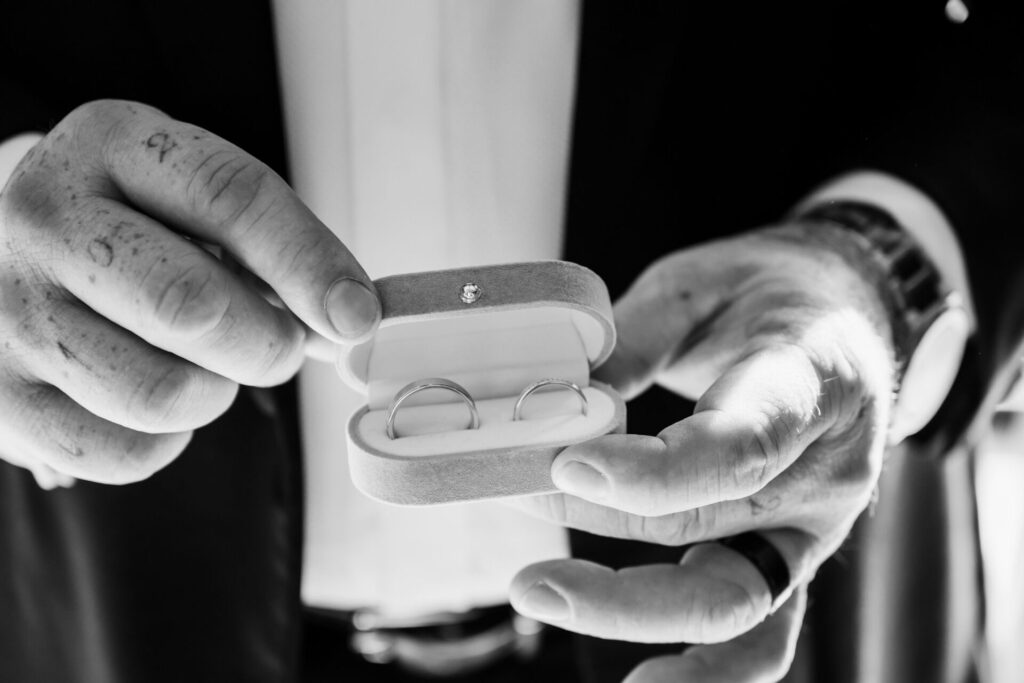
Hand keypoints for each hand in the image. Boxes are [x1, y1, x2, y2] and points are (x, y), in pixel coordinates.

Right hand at [0, 99, 379, 484]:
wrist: (10, 256)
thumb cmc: (136, 232)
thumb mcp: (196, 204)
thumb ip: (277, 253)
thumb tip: (351, 322)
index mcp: (111, 144)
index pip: (231, 197)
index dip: (310, 264)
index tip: (357, 316)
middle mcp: (44, 217)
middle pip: (193, 306)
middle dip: (266, 344)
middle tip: (274, 346)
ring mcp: (8, 307)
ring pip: (163, 393)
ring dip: (214, 394)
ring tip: (201, 366)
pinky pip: (124, 453)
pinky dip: (167, 441)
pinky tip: (155, 398)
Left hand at [509, 225, 896, 680]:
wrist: (842, 314)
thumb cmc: (767, 293)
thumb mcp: (698, 287)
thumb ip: (630, 340)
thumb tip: (553, 399)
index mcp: (816, 383)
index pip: (743, 444)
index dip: (656, 468)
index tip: (569, 460)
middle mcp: (826, 471)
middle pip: (711, 522)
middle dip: (599, 517)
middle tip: (516, 490)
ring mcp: (812, 528)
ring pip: (729, 598)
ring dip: (627, 607)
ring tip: (536, 589)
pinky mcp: (788, 558)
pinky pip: (759, 636)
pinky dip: (705, 671)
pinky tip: (643, 681)